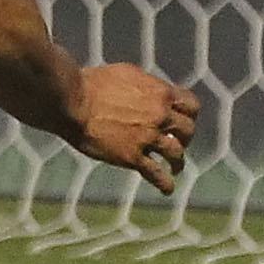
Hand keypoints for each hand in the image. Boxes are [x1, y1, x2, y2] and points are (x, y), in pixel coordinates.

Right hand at [72, 64, 198, 192]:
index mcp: (160, 93)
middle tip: (178, 142)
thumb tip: (151, 90)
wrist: (73, 101)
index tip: (184, 119)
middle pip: (187, 130)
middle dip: (184, 137)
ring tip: (175, 167)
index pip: (191, 105)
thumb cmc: (92, 83)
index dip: (189, 114)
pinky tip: (167, 189)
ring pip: (176, 153)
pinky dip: (165, 183)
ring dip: (178, 161)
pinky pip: (155, 174)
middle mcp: (160, 115)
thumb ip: (145, 84)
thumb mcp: (126, 74)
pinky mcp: (132, 157)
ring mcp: (147, 138)